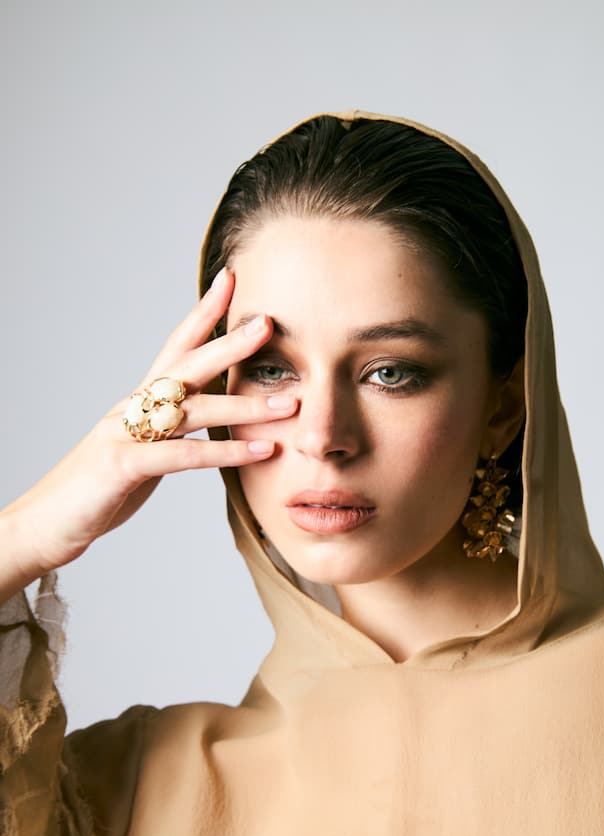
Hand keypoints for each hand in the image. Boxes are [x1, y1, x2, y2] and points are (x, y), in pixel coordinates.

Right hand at [0, 268, 294, 596]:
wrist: (49, 522)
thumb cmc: (99, 489)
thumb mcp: (142, 453)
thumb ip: (172, 433)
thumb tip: (208, 423)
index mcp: (140, 400)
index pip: (176, 346)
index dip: (203, 313)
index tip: (230, 280)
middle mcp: (133, 407)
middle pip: (187, 364)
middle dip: (228, 342)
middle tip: (269, 323)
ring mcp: (126, 433)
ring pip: (192, 409)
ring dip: (244, 406)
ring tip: (289, 405)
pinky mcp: (123, 465)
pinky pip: (183, 455)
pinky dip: (225, 452)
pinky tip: (260, 451)